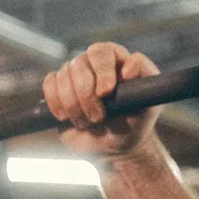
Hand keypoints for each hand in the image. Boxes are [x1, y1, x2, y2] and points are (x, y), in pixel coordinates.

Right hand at [42, 43, 161, 160]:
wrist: (115, 146)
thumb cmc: (135, 122)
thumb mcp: (149, 104)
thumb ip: (145, 81)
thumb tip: (131, 65)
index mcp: (117, 59)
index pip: (102, 52)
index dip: (102, 71)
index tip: (106, 93)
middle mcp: (93, 62)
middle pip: (79, 64)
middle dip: (86, 95)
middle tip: (99, 118)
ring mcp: (74, 74)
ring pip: (62, 76)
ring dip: (73, 105)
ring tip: (89, 123)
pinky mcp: (58, 88)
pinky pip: (49, 85)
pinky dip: (56, 103)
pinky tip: (67, 117)